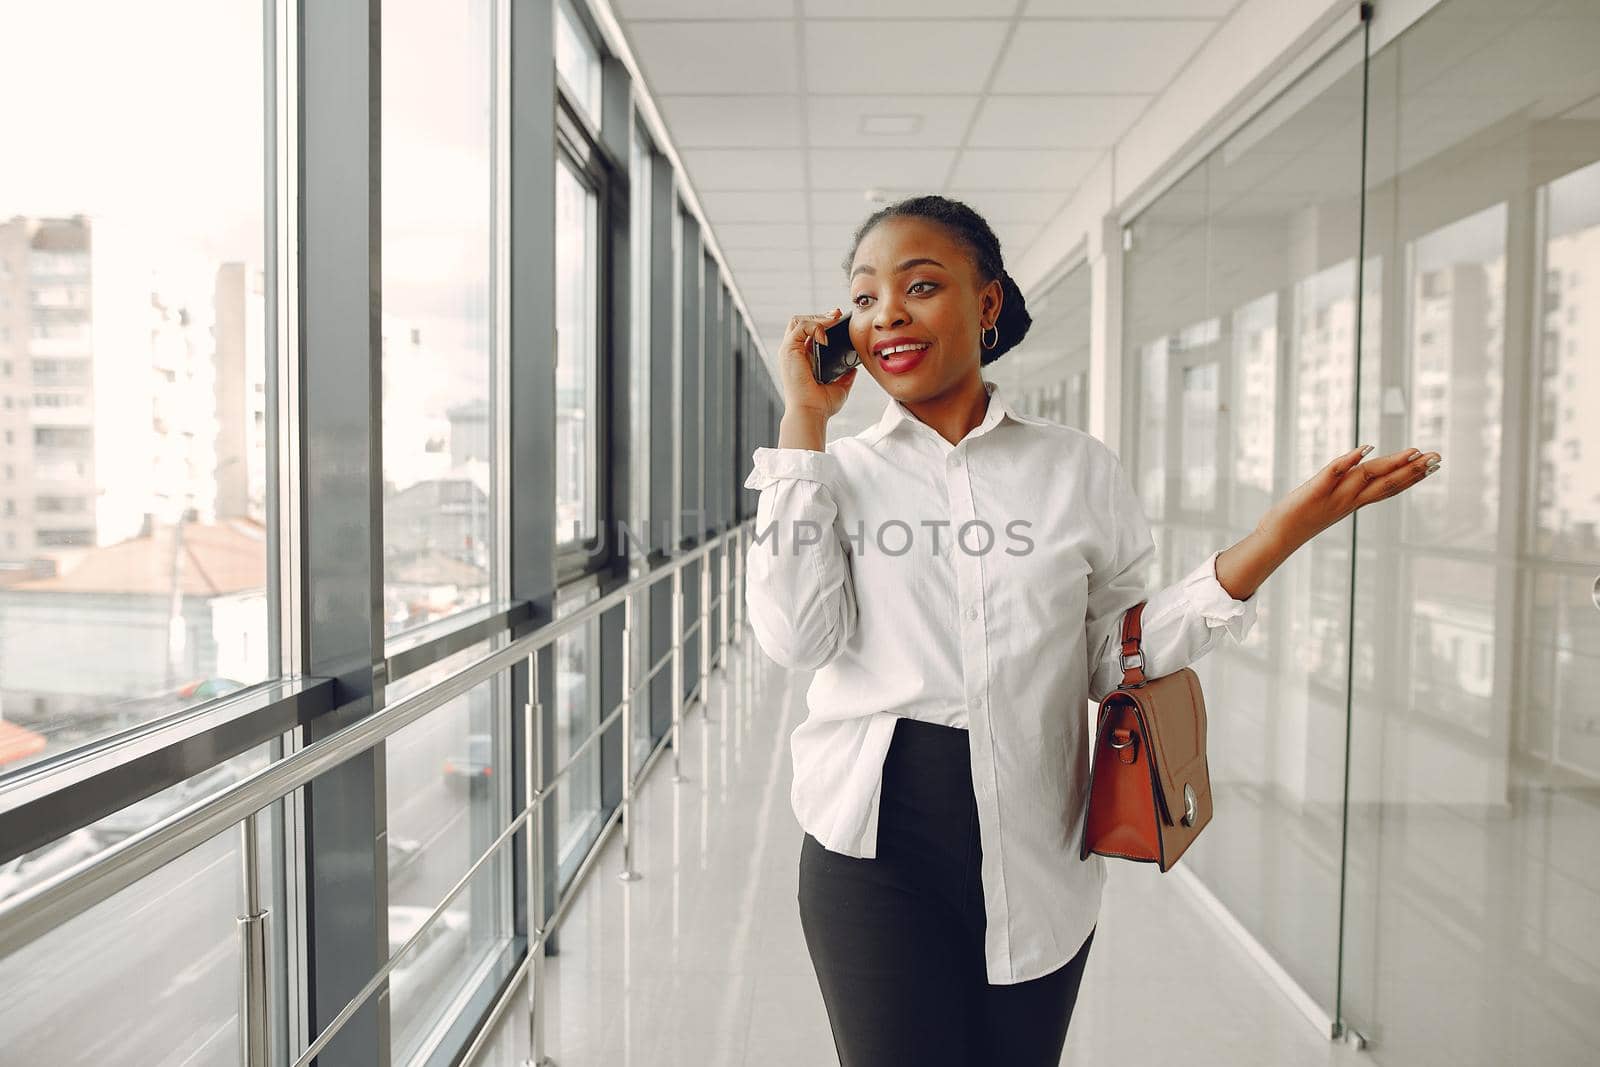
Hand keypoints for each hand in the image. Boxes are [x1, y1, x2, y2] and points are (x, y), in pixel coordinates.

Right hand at [778, 308, 856, 420]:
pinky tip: (826, 336)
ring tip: (832, 321)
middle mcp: (792, 354)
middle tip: (835, 314)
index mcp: (801, 360)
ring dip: (817, 318)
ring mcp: (788, 351)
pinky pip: (800, 327)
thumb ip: (845, 376)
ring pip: (798, 321)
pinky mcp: (788, 350)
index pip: (806, 332)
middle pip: (800, 322)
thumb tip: (854, 369)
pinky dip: (814, 326)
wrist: (811, 412)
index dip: (820, 323)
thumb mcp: (839, 387)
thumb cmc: (821, 405)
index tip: (836, 319)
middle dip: (819, 316)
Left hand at [1257, 445, 1441, 550]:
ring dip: (1391, 464)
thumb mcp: (1326, 503)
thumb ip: (1342, 489)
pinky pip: (1332, 475)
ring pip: (1366, 478)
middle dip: (1413, 470)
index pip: (1388, 488)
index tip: (1434, 464)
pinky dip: (1348, 462)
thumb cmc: (1297, 520)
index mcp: (1352, 502)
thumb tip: (1358, 473)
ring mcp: (1332, 497)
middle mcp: (1348, 500)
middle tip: (1438, 458)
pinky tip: (1364, 449)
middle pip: (1386, 483)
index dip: (1412, 477)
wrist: (1275, 538)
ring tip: (1414, 452)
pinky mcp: (1313, 492)